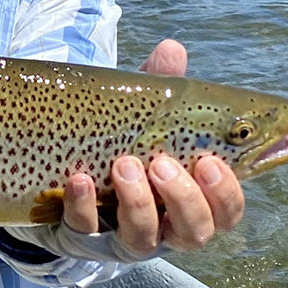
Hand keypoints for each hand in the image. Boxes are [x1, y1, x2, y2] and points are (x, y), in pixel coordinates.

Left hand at [58, 38, 244, 251]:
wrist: (60, 180)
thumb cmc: (119, 146)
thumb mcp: (141, 117)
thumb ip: (160, 89)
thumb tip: (171, 49)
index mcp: (190, 199)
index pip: (226, 209)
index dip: (228, 192)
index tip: (212, 160)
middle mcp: (164, 226)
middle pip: (196, 231)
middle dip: (184, 198)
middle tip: (163, 162)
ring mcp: (122, 236)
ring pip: (145, 238)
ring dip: (138, 201)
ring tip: (124, 164)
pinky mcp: (81, 237)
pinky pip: (84, 229)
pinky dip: (83, 204)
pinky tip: (80, 179)